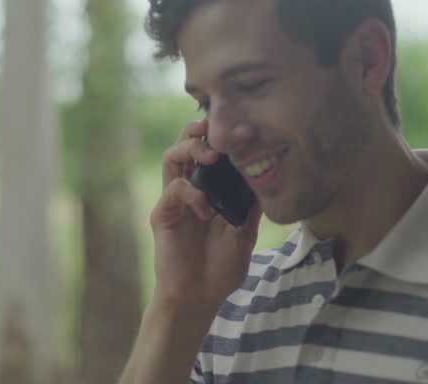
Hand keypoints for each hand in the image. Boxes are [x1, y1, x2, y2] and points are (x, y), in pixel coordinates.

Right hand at [149, 119, 261, 314]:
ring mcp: (173, 202)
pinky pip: (173, 190)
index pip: (208, 152)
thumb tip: (264, 177)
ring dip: (191, 149)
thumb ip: (249, 206)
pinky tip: (207, 209)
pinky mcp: (162, 215)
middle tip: (220, 133)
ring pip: (171, 157)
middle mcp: (187, 190)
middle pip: (184, 144)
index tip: (247, 131)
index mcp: (206, 191)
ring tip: (212, 157)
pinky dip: (192, 193)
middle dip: (199, 130)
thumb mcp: (245, 233)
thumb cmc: (221, 268)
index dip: (222, 138)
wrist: (200, 297)